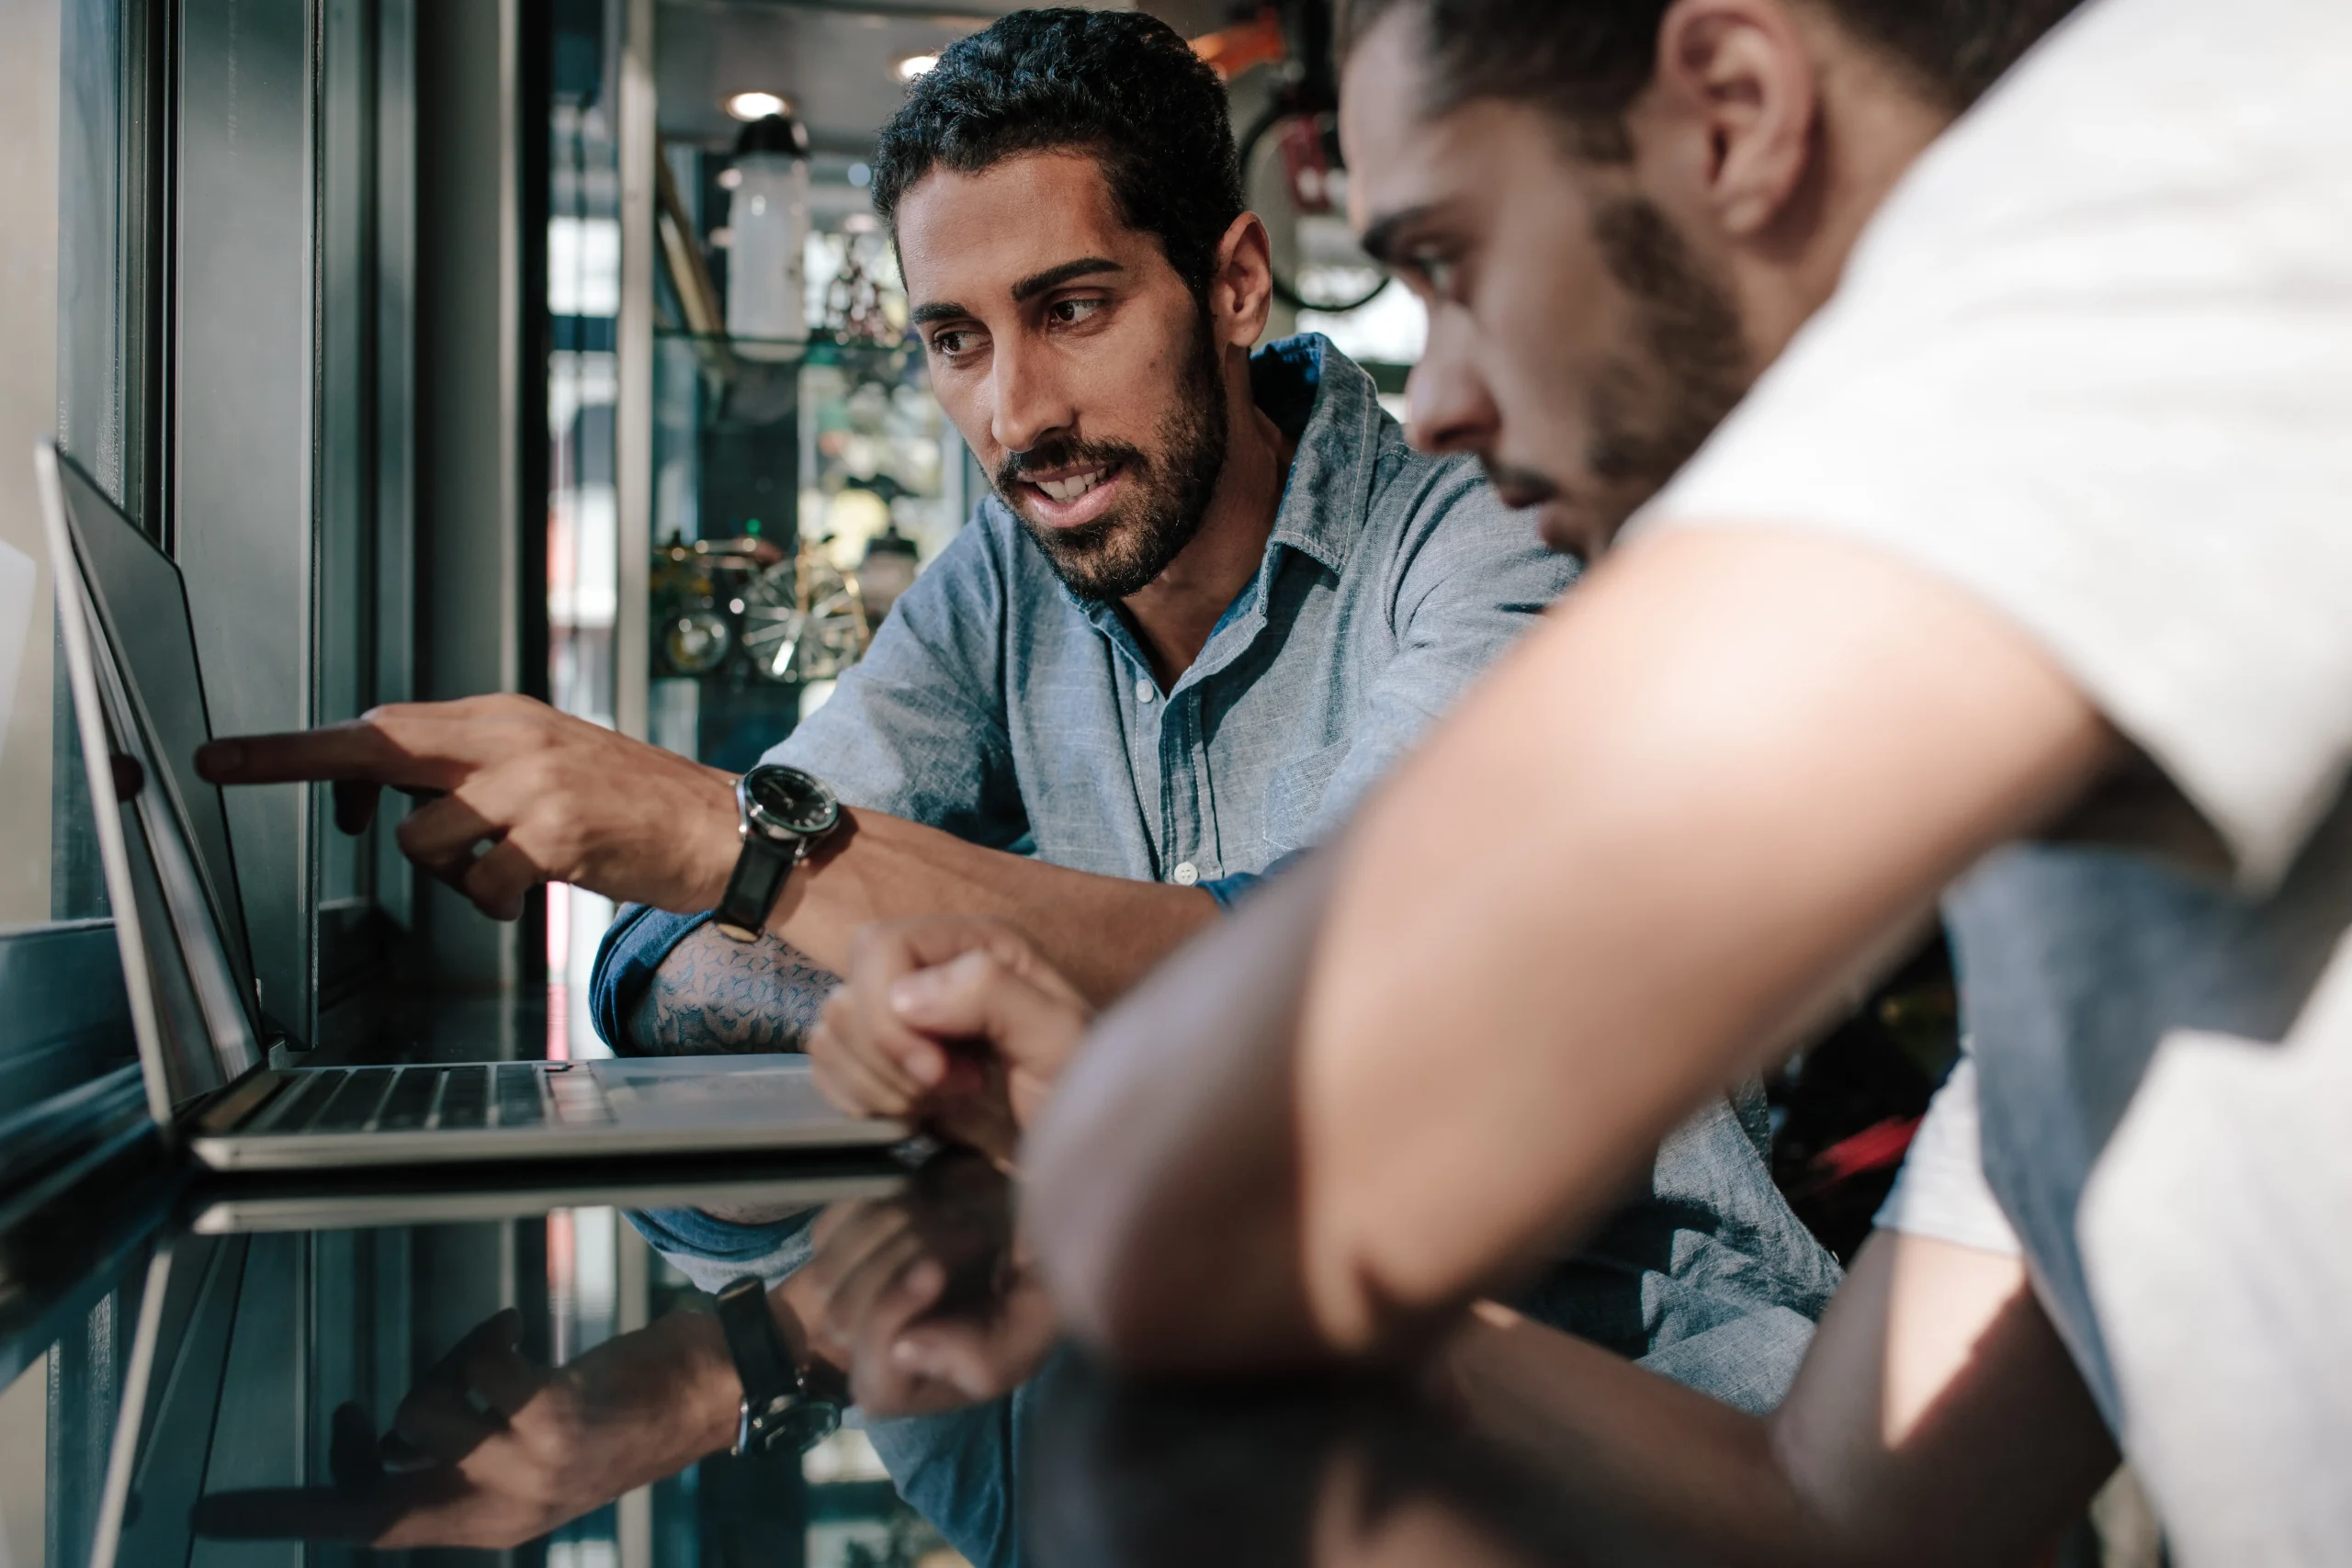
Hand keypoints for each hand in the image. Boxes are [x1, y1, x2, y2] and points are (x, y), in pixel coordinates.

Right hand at [190, 1305, 739, 1548]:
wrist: (715, 1394)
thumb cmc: (621, 1411)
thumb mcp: (533, 1455)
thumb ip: (461, 1457)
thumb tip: (382, 1438)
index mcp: (488, 1522)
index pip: (369, 1530)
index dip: (288, 1518)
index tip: (216, 1512)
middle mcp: (501, 1509)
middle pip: (372, 1496)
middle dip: (312, 1480)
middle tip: (285, 1454)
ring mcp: (526, 1469)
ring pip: (417, 1412)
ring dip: (442, 1364)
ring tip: (493, 1353)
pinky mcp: (553, 1420)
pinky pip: (476, 1370)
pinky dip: (484, 1338)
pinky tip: (515, 1330)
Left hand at [195, 694, 743, 919]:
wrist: (722, 827)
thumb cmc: (635, 805)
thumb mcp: (549, 764)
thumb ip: (475, 769)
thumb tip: (393, 794)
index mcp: (503, 719)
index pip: (385, 723)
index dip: (304, 747)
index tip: (233, 755)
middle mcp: (511, 740)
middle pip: (375, 745)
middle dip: (292, 760)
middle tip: (226, 763)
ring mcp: (534, 784)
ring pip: (424, 837)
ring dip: (448, 873)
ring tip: (501, 874)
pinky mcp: (559, 834)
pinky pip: (483, 885)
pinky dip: (496, 904)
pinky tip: (531, 897)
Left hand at [788, 1159, 1057, 1416]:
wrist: (1033, 1210)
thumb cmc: (1037, 1275)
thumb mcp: (1033, 1328)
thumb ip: (986, 1359)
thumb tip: (906, 1349)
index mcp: (909, 1385)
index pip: (872, 1370)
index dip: (896, 1316)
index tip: (936, 1270)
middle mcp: (868, 1347)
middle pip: (845, 1313)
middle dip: (908, 1263)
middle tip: (968, 1234)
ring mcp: (848, 1292)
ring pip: (831, 1267)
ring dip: (897, 1227)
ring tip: (950, 1214)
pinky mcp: (840, 1243)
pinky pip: (828, 1228)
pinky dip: (874, 1204)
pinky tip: (919, 1200)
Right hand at [809, 915, 1091, 1162]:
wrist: (1086, 1158)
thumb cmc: (1087, 1098)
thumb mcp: (1061, 1041)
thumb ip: (993, 996)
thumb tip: (904, 995)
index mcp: (976, 944)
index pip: (879, 947)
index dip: (888, 1016)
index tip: (936, 1073)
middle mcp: (933, 970)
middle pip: (848, 995)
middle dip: (890, 1060)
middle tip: (956, 1090)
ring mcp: (904, 1016)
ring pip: (832, 1034)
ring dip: (880, 1085)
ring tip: (944, 1103)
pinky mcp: (884, 1061)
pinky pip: (827, 1066)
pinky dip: (859, 1098)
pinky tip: (915, 1114)